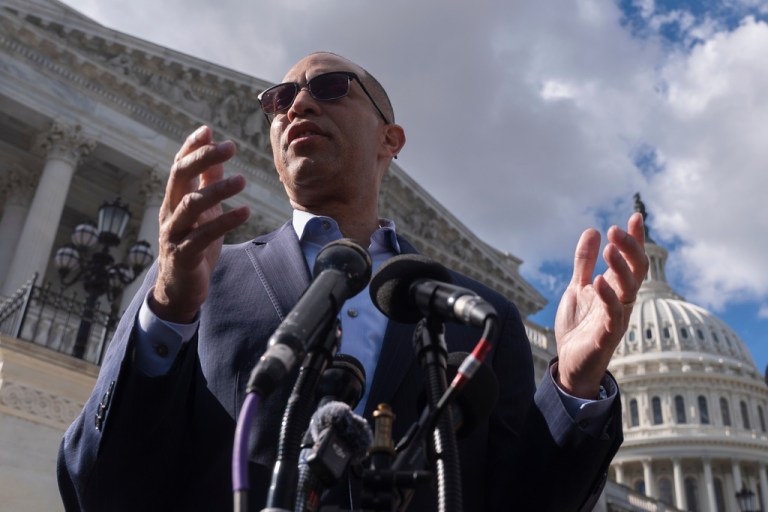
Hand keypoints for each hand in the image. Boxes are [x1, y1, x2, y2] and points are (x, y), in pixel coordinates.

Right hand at [151, 126, 248, 322]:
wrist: (179, 289)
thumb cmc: (192, 245)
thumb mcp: (203, 211)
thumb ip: (206, 182)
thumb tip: (215, 151)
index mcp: (174, 199)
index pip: (178, 166)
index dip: (190, 147)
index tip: (208, 130)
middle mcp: (170, 212)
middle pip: (180, 177)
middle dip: (203, 158)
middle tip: (230, 147)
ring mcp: (174, 234)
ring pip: (191, 205)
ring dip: (217, 189)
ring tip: (242, 180)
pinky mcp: (184, 255)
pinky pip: (203, 235)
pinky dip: (224, 222)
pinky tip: (245, 212)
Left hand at [554, 212, 647, 398]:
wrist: (570, 363)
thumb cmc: (579, 327)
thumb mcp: (577, 288)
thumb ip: (583, 263)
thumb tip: (592, 231)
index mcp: (616, 289)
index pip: (632, 260)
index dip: (635, 239)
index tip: (636, 216)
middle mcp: (622, 301)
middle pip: (637, 270)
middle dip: (630, 248)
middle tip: (617, 229)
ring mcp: (616, 317)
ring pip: (629, 289)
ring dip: (621, 268)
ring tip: (609, 249)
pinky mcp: (606, 335)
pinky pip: (613, 314)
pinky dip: (608, 297)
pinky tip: (598, 281)